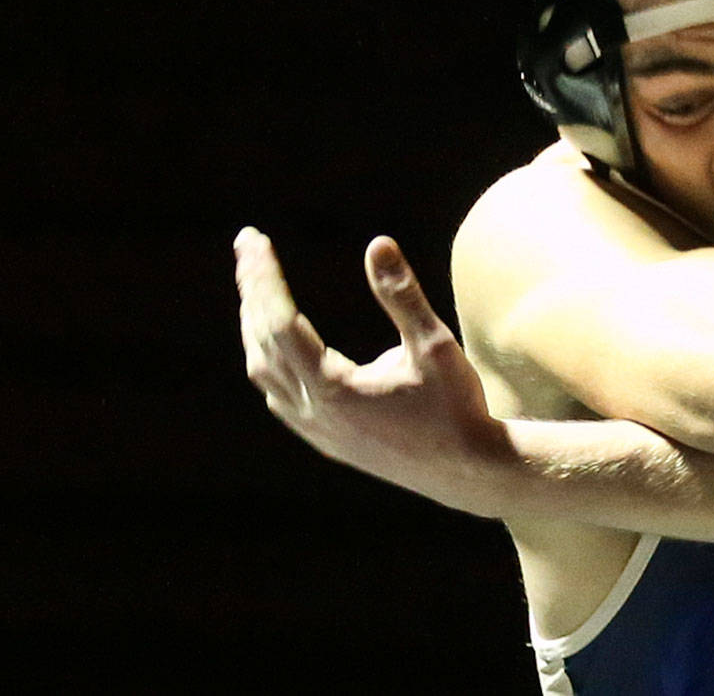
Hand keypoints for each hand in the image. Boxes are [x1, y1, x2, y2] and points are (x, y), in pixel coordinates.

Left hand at [234, 226, 513, 514]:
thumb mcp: (435, 345)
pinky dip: (268, 356)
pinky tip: (273, 343)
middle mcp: (313, 413)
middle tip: (246, 243)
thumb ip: (403, 296)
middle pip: (262, 341)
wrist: (467, 472)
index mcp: (332, 390)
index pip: (280, 323)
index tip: (254, 240)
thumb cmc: (456, 406)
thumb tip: (377, 242)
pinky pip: (278, 393)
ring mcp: (316, 431)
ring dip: (254, 323)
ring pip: (263, 370)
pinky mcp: (326, 440)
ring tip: (254, 283)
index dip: (264, 278)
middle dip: (252, 289)